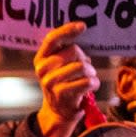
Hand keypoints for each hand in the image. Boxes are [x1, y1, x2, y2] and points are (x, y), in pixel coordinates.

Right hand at [34, 21, 100, 136]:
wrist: (58, 110)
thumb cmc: (64, 82)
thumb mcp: (59, 65)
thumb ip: (64, 50)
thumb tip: (78, 30)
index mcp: (41, 59)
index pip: (52, 39)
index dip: (67, 30)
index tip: (82, 26)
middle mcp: (42, 69)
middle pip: (73, 50)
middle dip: (84, 58)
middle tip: (84, 69)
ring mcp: (50, 82)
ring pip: (81, 66)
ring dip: (91, 72)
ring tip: (88, 78)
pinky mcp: (61, 93)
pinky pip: (86, 81)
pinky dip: (93, 83)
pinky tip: (90, 87)